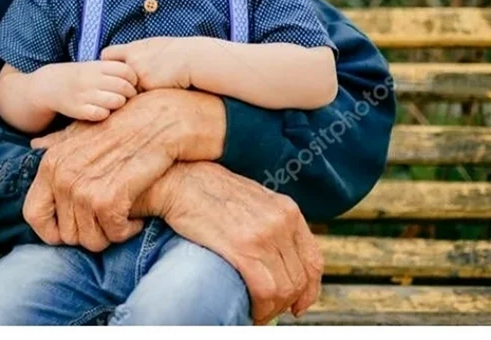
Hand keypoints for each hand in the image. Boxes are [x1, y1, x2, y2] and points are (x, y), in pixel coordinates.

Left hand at [23, 88, 225, 251]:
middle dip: (90, 235)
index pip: (32, 215)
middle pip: (66, 236)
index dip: (51, 232)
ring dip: (110, 235)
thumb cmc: (121, 125)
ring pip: (90, 241)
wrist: (157, 121)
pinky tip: (135, 217)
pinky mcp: (109, 200)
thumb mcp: (82, 129)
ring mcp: (83, 190)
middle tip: (107, 222)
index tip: (73, 231)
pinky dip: (127, 231)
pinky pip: (114, 234)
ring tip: (122, 218)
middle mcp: (62, 178)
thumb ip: (57, 142)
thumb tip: (35, 145)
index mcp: (50, 164)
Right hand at [29, 60, 138, 121]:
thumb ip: (114, 69)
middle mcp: (91, 80)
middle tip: (128, 97)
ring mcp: (85, 95)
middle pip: (123, 87)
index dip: (133, 79)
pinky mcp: (78, 110)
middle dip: (130, 94)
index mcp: (97, 66)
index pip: (126, 70)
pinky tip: (102, 111)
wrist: (50, 85)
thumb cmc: (80, 76)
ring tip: (116, 104)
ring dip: (120, 104)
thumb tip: (140, 77)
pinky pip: (101, 114)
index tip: (131, 83)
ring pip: (115, 101)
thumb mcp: (94, 66)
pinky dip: (105, 114)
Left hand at [100, 36, 201, 90]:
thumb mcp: (154, 45)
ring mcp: (138, 74)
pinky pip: (136, 96)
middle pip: (109, 74)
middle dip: (109, 81)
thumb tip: (130, 56)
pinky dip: (139, 98)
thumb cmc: (177, 52)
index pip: (106, 54)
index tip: (110, 69)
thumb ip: (139, 51)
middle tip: (110, 87)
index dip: (106, 63)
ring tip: (125, 95)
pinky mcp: (146, 86)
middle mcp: (131, 60)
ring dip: (125, 92)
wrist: (192, 59)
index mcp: (132, 48)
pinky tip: (147, 98)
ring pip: (123, 88)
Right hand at [133, 161, 322, 324]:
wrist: (177, 179)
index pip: (313, 260)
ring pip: (284, 289)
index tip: (298, 303)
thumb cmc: (205, 189)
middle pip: (299, 279)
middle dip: (286, 302)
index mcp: (287, 209)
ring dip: (271, 308)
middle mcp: (282, 221)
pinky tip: (249, 309)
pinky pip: (265, 290)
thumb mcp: (250, 199)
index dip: (309, 289)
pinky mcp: (243, 248)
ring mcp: (264, 235)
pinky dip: (260, 308)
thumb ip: (269, 223)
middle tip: (268, 309)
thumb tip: (275, 259)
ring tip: (255, 310)